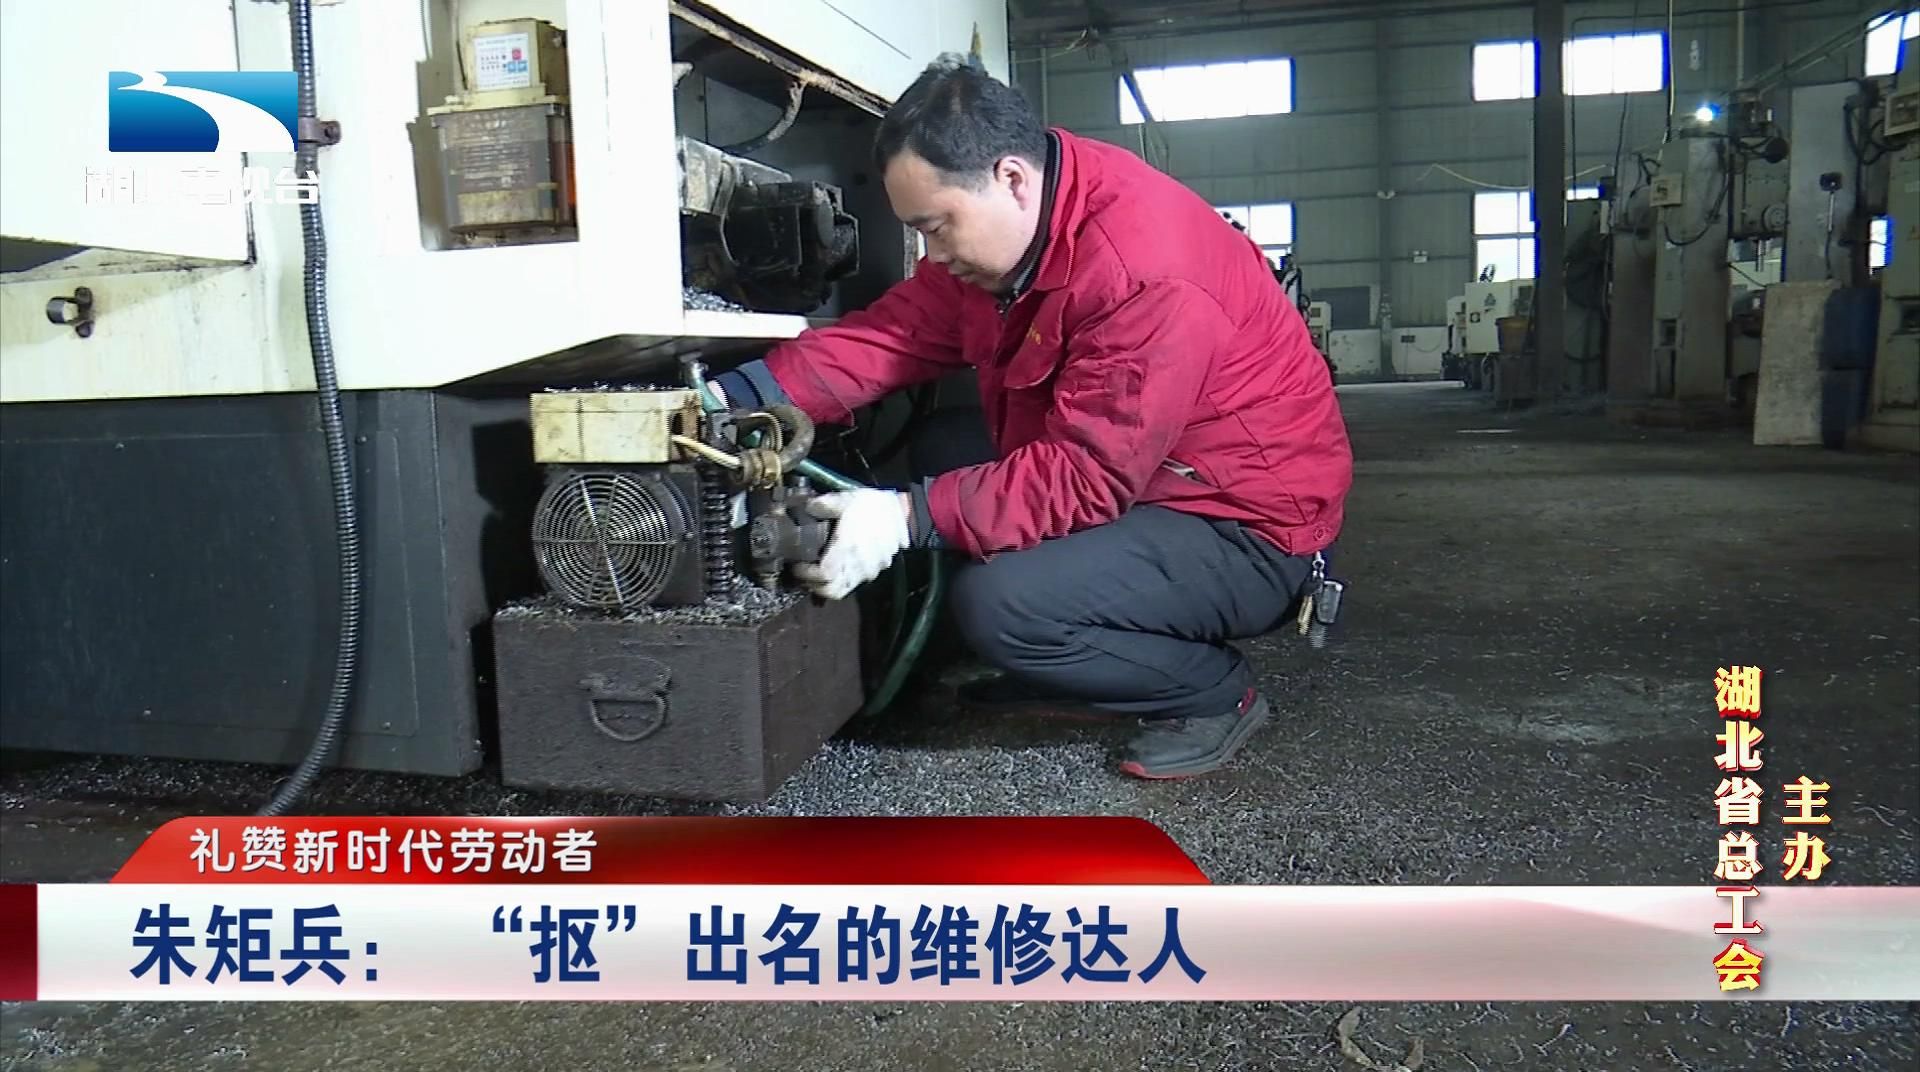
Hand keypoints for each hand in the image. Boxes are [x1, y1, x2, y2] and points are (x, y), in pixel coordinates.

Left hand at [791, 490, 910, 599]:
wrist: (904, 513)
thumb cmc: (873, 506)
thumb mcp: (845, 499)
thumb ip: (822, 505)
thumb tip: (807, 509)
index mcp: (846, 548)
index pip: (824, 575)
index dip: (807, 574)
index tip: (798, 566)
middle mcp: (857, 565)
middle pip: (831, 591)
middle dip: (815, 586)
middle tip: (806, 573)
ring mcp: (868, 570)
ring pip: (843, 589)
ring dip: (829, 585)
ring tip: (820, 571)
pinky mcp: (876, 570)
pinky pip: (855, 582)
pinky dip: (843, 579)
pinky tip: (839, 565)